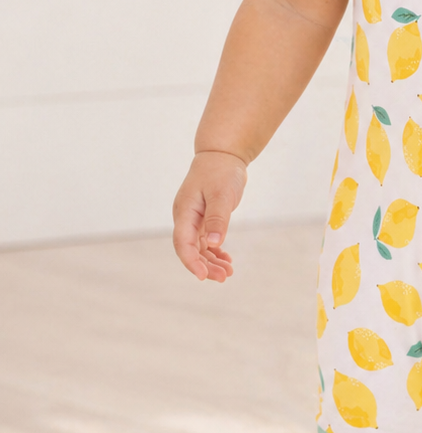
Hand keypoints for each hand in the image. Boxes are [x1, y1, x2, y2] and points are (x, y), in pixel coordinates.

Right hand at [172, 150, 247, 282]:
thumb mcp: (222, 195)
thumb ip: (217, 219)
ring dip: (211, 261)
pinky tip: (226, 259)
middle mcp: (185, 217)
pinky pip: (205, 240)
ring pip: (198, 247)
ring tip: (228, 272)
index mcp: (184, 211)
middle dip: (204, 266)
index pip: (182, 243)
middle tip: (224, 277)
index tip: (204, 276)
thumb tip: (213, 244)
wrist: (222, 155)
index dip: (191, 262)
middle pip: (189, 249)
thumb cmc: (221, 172)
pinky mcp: (203, 218)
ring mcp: (193, 218)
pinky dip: (214, 251)